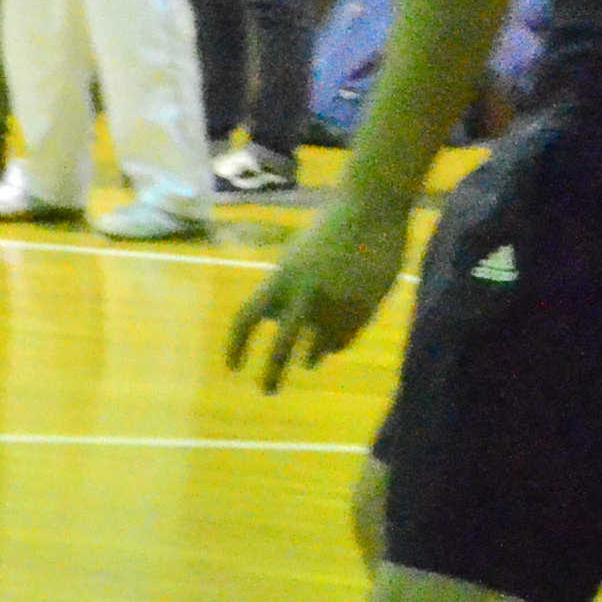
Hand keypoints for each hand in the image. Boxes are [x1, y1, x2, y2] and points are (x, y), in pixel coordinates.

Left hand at [228, 188, 415, 392]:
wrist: (370, 210)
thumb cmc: (330, 231)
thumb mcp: (297, 259)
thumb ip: (286, 290)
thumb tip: (277, 323)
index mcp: (280, 278)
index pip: (247, 318)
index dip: (236, 345)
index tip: (231, 367)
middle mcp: (304, 295)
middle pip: (281, 348)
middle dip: (271, 373)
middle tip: (266, 391)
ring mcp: (336, 305)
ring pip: (318, 349)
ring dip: (312, 355)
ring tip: (309, 360)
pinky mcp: (363, 311)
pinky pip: (343, 341)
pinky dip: (336, 343)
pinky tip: (335, 339)